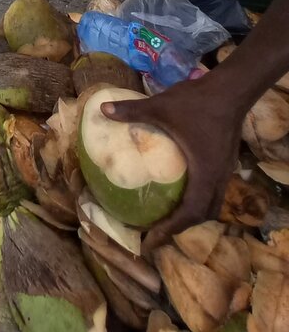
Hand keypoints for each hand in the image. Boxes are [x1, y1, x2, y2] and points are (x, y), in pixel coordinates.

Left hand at [102, 73, 243, 250]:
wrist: (230, 90)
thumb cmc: (196, 102)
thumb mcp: (160, 107)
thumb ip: (131, 110)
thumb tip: (102, 111)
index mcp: (204, 173)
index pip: (190, 213)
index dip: (170, 230)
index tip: (149, 241)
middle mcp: (218, 178)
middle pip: (202, 215)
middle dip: (178, 228)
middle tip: (153, 233)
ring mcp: (224, 171)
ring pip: (210, 204)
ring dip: (189, 215)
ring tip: (165, 217)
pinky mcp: (224, 162)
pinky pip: (212, 191)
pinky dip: (196, 199)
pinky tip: (178, 190)